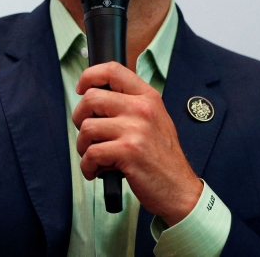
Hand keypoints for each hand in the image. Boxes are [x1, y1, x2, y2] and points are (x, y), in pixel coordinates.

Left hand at [73, 62, 202, 226]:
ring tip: (95, 157)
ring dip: (83, 147)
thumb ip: (130, 104)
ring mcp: (135, 129)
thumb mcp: (155, 119)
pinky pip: (91, 153)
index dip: (89, 76)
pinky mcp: (127, 152)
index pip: (112, 70)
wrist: (180, 189)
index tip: (81, 89)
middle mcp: (142, 108)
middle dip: (79, 118)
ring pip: (87, 128)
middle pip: (91, 98)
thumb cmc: (162, 157)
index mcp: (148, 97)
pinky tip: (97, 171)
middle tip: (88, 134)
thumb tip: (94, 96)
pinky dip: (87, 166)